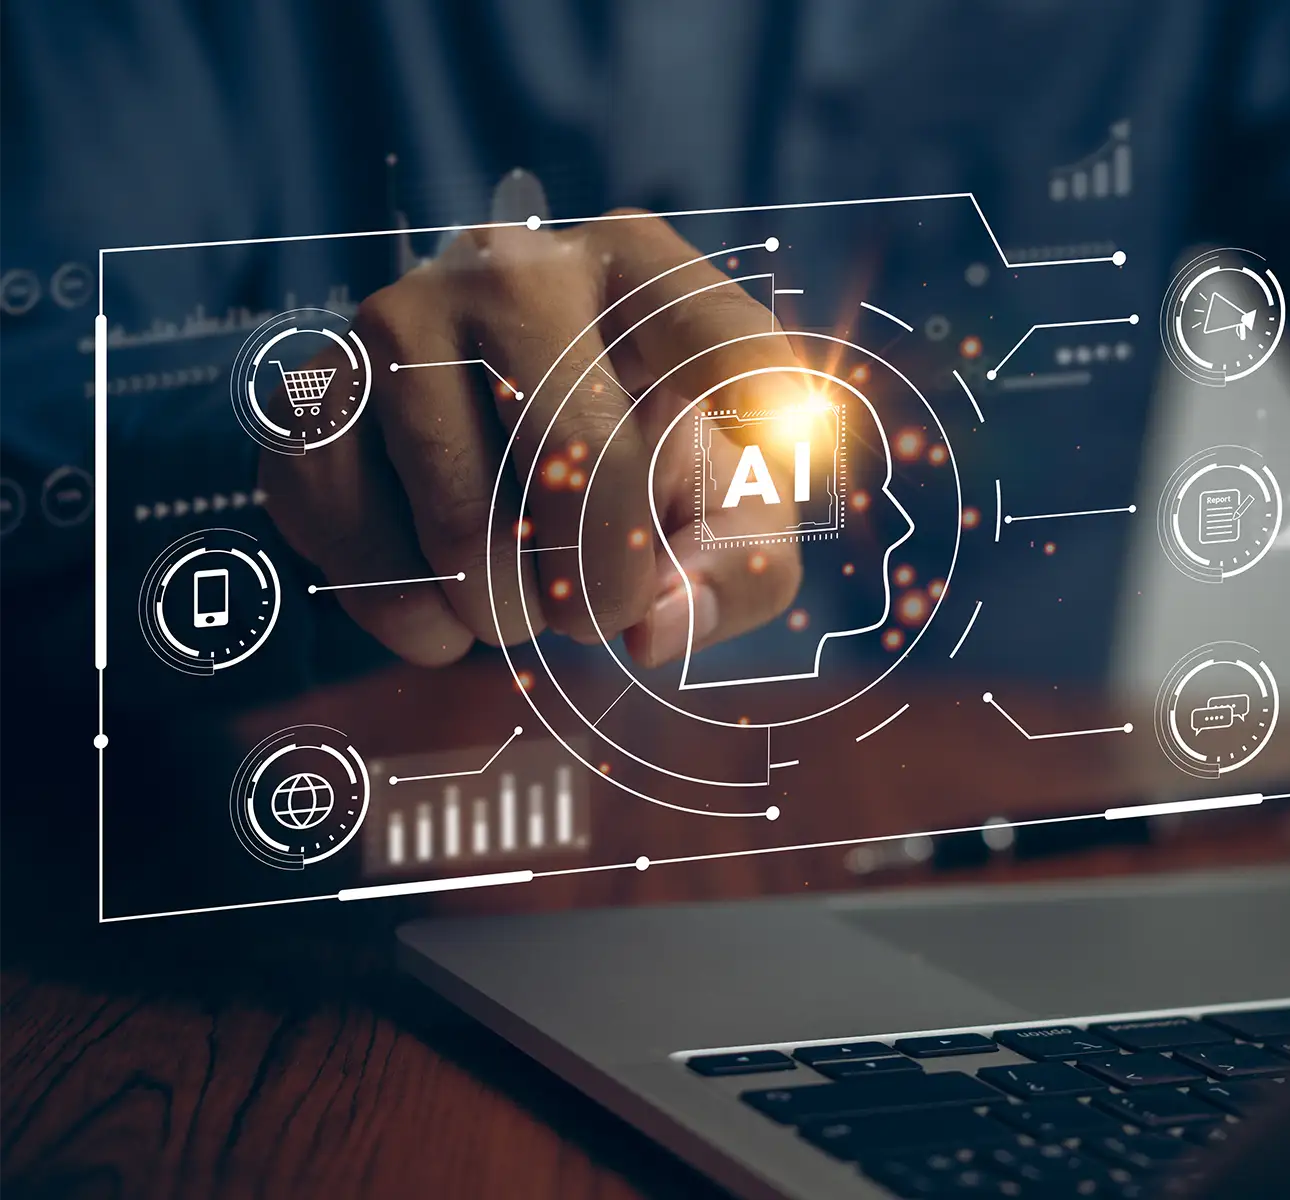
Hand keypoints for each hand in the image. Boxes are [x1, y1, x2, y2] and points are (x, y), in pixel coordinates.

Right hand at [261, 211, 804, 666]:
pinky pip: (356, 546)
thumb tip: (654, 630)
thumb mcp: (725, 501)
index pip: (726, 346)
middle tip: (599, 610)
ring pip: (461, 526)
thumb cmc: (639, 463)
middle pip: (586, 459)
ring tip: (522, 599)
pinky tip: (444, 606)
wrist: (488, 432)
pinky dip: (410, 616)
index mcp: (638, 265)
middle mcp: (513, 267)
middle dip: (604, 583)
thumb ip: (745, 569)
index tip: (741, 495)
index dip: (750, 447)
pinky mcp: (310, 395)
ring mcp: (395, 320)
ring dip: (505, 615)